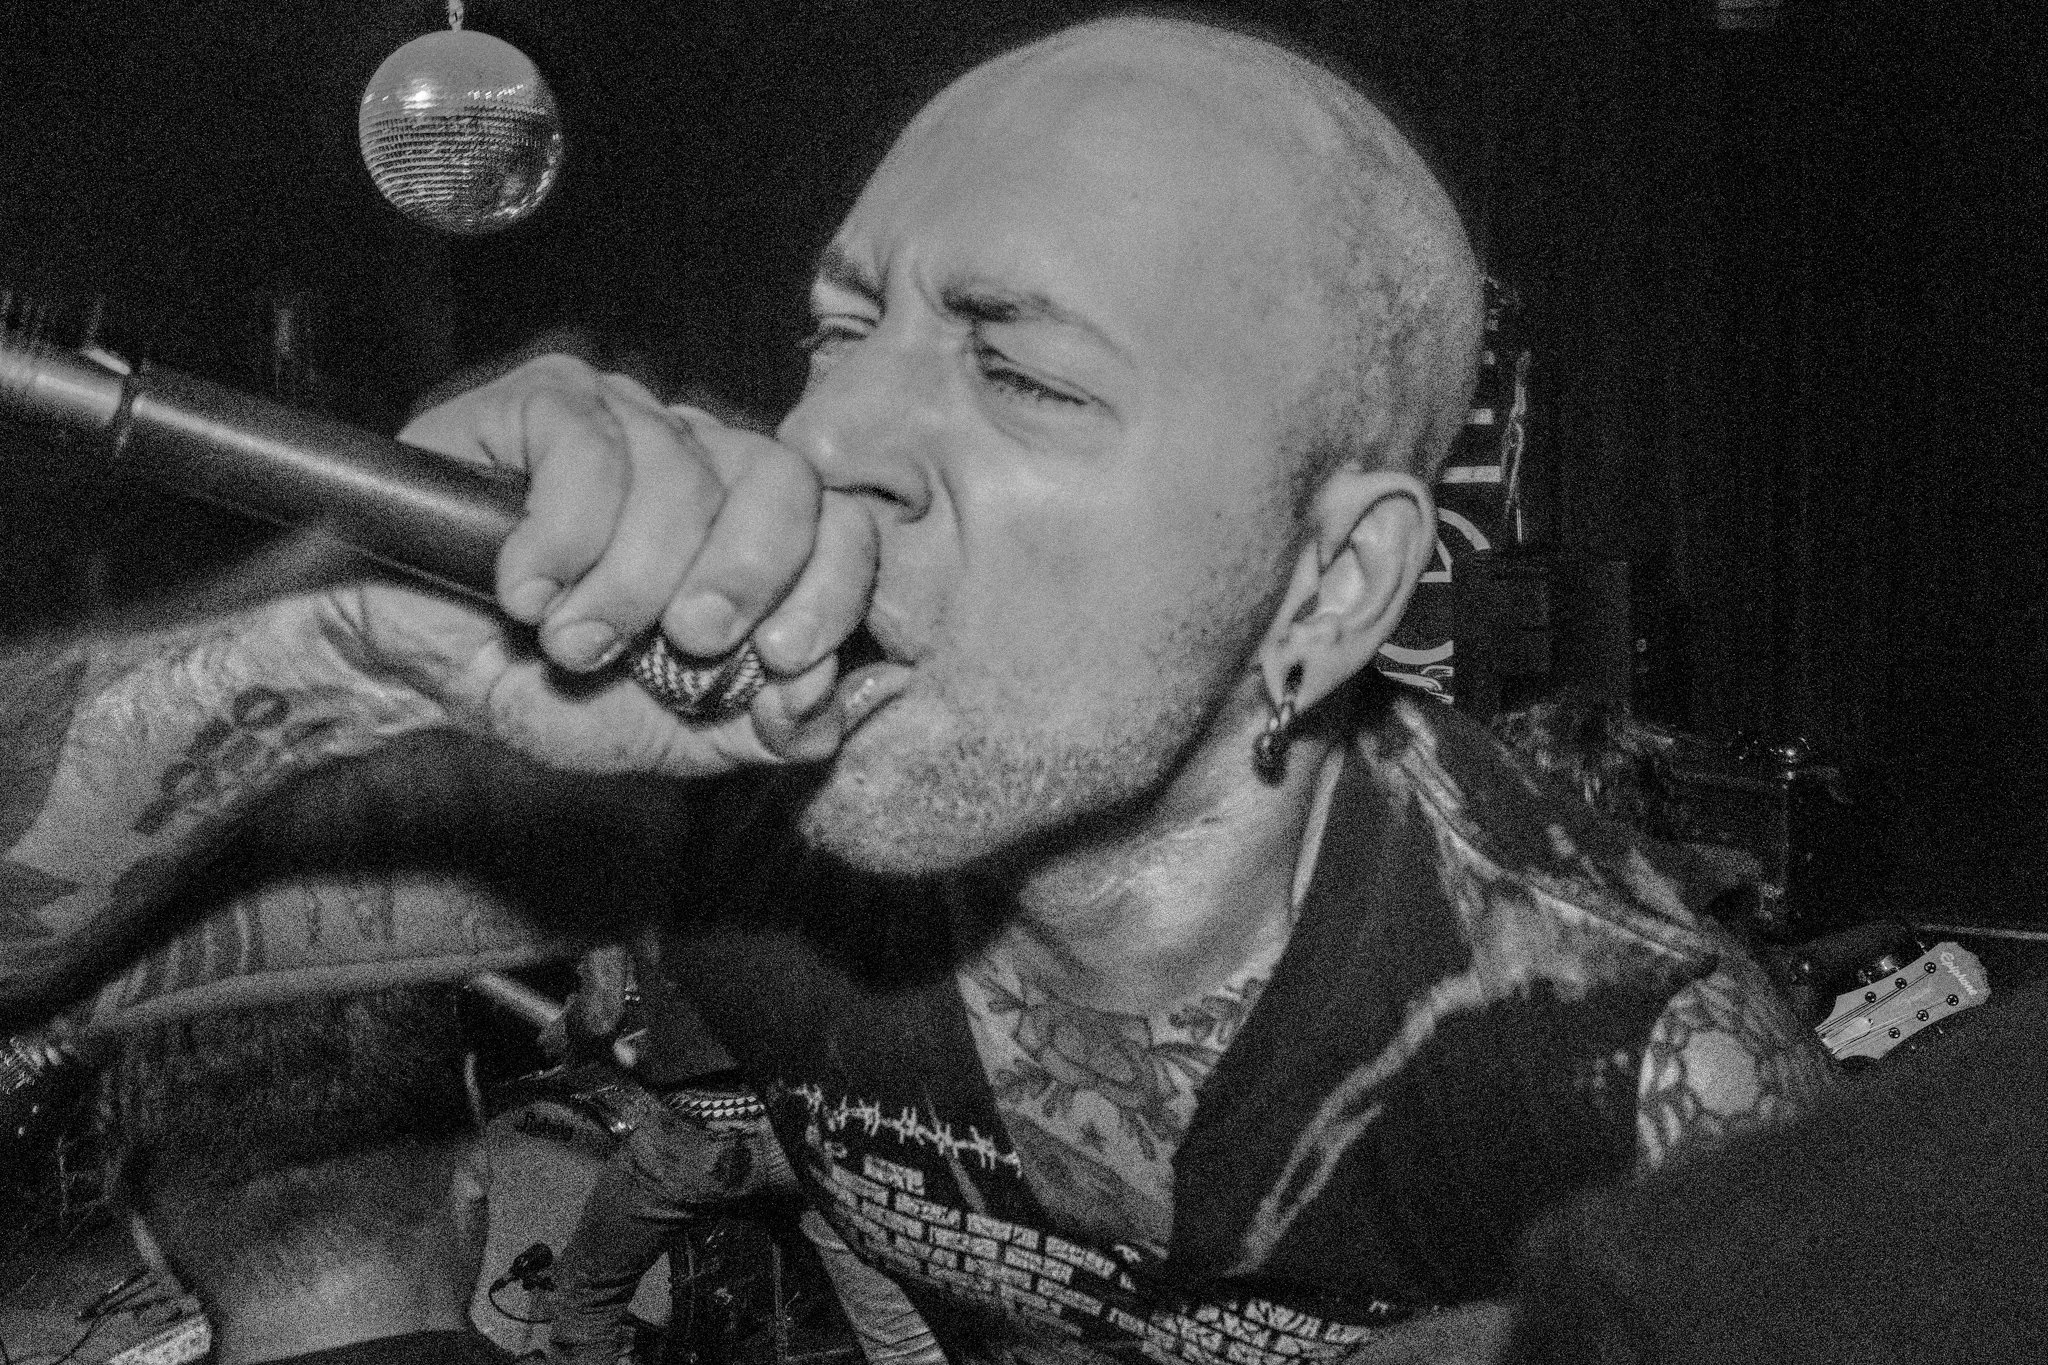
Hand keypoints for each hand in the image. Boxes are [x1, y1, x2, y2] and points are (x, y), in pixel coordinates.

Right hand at [335, 355, 876, 777]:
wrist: (404, 664)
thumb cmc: (536, 682)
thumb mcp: (667, 730)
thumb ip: (763, 724)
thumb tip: (833, 704)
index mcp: (748, 528)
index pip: (843, 523)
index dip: (831, 590)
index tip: (780, 660)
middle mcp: (702, 458)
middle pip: (785, 481)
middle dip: (742, 578)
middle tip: (683, 643)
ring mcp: (627, 417)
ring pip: (681, 477)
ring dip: (625, 587)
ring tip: (569, 640)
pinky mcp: (545, 399)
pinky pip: (590, 451)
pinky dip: (559, 542)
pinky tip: (522, 589)